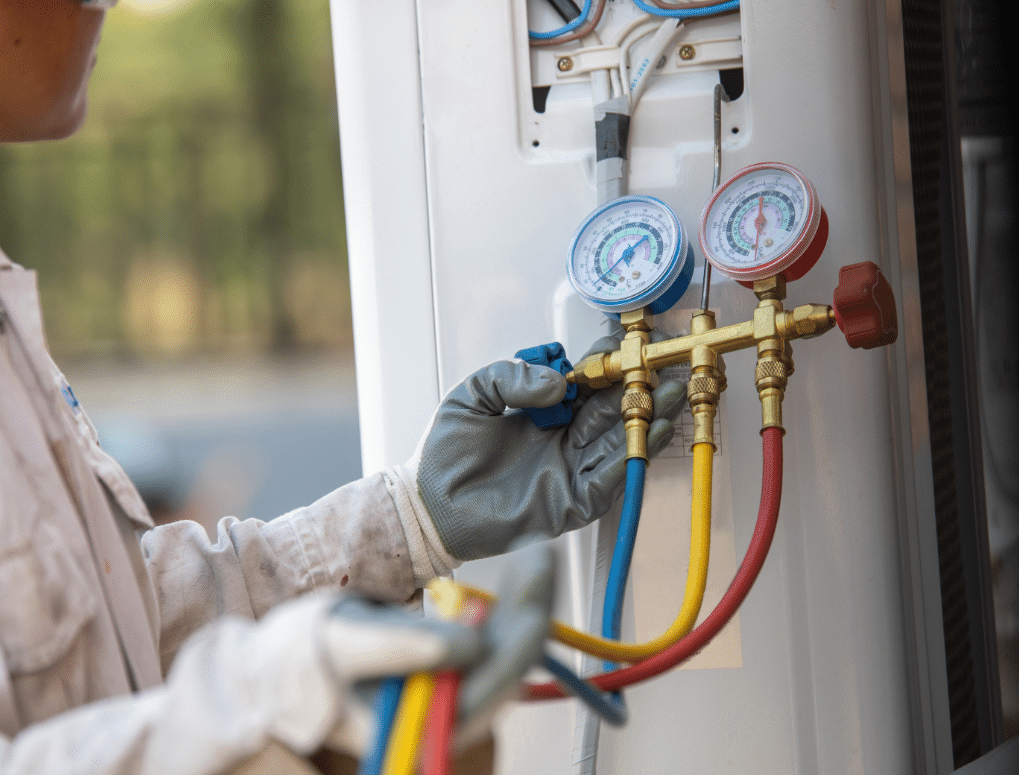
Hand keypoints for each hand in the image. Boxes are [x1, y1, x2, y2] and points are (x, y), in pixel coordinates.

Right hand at [322, 543, 555, 756]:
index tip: (533, 581)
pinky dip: (507, 602)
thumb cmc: (301, 658)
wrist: (279, 666)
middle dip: (529, 604)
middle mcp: (447, 719)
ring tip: (536, 549)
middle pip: (511, 663)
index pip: (494, 683)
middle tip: (540, 551)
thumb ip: (402, 648)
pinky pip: (493, 639)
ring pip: (508, 648)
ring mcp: (452, 697)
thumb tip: (471, 646)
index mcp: (422, 728)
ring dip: (525, 598)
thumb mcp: (346, 644)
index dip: (520, 631)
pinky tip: (520, 568)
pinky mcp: (452, 674)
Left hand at [392, 331, 686, 563]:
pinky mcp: (572, 501)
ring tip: (670, 392)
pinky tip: (651, 431)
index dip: (606, 365)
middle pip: (611, 409)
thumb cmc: (444, 454)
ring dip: (647, 416)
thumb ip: (510, 378)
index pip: (585, 384)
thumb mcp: (472, 396)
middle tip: (663, 364)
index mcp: (542, 411)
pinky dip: (633, 455)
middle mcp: (563, 438)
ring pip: (619, 439)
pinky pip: (610, 476)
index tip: (624, 343)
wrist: (428, 505)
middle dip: (639, 387)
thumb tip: (556, 382)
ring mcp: (570, 469)